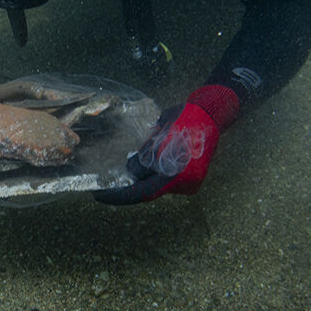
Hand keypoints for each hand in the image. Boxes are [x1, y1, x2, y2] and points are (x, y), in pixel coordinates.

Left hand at [94, 85, 239, 205]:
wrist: (210, 114)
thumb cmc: (183, 120)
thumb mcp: (159, 135)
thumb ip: (145, 156)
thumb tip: (131, 171)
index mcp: (175, 172)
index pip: (142, 192)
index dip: (119, 196)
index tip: (100, 196)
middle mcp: (184, 183)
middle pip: (150, 189)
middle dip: (132, 183)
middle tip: (110, 183)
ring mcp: (190, 184)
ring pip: (159, 184)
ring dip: (147, 177)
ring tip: (138, 165)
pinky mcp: (193, 182)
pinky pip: (169, 182)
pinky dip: (159, 174)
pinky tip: (156, 162)